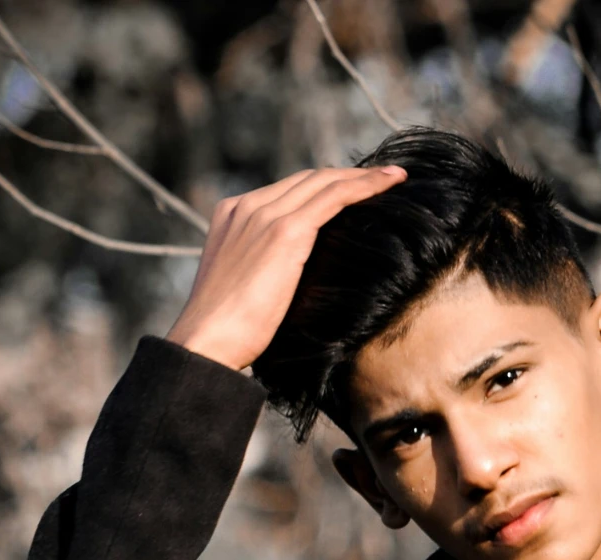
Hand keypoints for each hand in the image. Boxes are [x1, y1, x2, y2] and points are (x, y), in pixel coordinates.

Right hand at [167, 165, 406, 374]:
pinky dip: (364, 187)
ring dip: (362, 178)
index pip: (285, 192)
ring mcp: (263, 214)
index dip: (321, 189)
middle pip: (306, 180)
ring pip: (323, 182)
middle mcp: (247, 207)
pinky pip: (334, 198)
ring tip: (393, 179)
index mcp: (232, 216)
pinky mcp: (284, 231)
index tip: (350, 194)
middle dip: (345, 177)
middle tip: (381, 181)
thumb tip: (288, 289)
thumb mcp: (242, 292)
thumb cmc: (225, 336)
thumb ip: (264, 273)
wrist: (207, 342)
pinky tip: (389, 183)